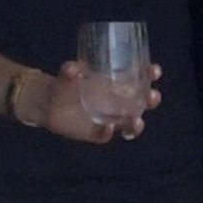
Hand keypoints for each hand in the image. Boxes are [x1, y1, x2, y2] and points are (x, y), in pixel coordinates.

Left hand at [35, 61, 161, 143]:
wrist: (48, 105)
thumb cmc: (64, 85)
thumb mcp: (67, 75)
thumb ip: (70, 72)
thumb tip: (73, 68)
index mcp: (115, 84)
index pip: (139, 78)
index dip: (149, 74)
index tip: (155, 70)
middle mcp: (117, 102)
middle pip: (142, 102)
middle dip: (150, 99)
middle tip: (152, 96)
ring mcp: (109, 118)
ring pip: (130, 123)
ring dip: (136, 123)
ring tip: (136, 120)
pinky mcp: (98, 133)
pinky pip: (107, 135)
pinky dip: (109, 132)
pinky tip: (108, 127)